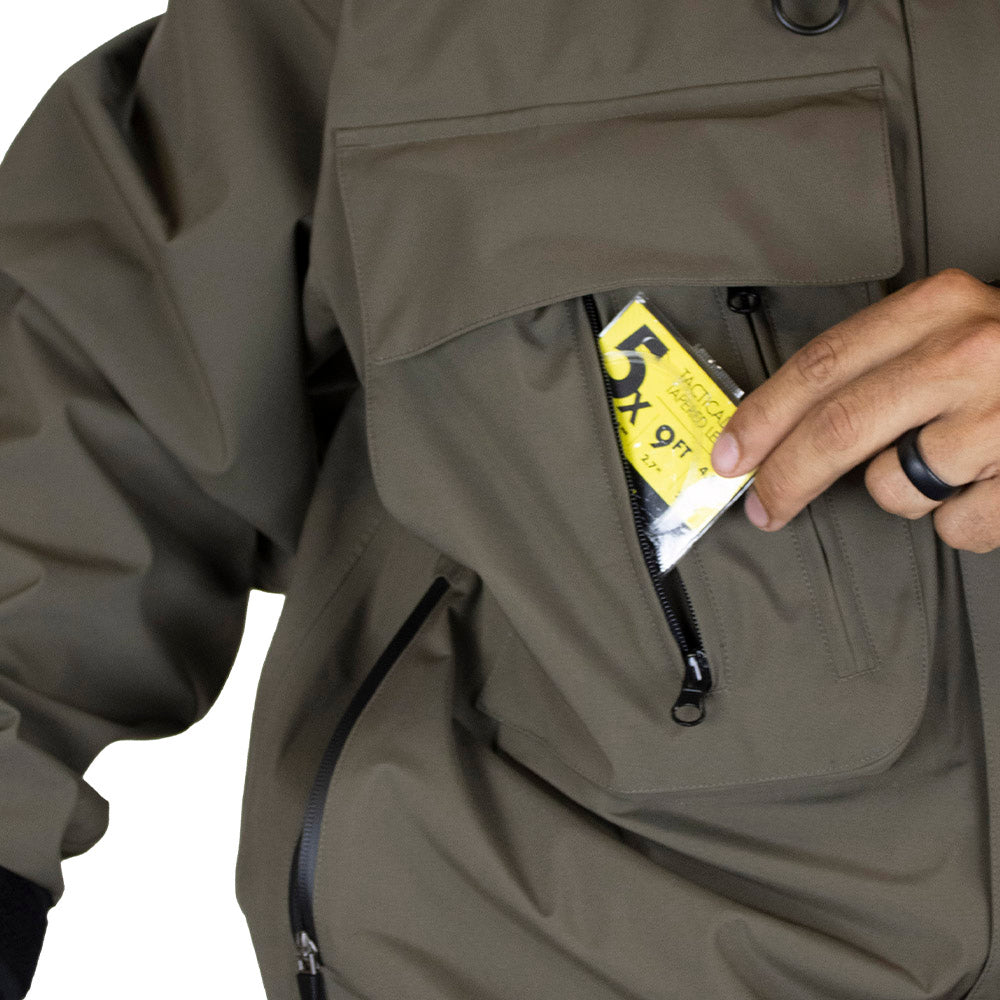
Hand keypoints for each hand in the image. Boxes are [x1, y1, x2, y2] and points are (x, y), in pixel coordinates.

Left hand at [709, 269, 999, 553]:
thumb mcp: (954, 332)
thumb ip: (875, 366)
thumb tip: (776, 428)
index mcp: (943, 306)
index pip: (821, 366)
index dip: (762, 417)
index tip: (728, 455)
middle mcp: (973, 353)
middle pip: (838, 428)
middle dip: (786, 477)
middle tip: (764, 506)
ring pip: (893, 486)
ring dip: (904, 489)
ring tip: (955, 459)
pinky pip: (954, 524)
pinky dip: (962, 517)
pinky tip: (993, 483)